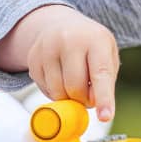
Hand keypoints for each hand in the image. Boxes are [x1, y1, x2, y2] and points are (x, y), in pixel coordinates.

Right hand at [18, 5, 119, 121]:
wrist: (60, 24)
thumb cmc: (90, 45)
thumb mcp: (107, 55)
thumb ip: (105, 81)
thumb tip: (92, 105)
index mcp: (95, 39)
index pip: (100, 74)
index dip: (104, 97)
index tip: (105, 116)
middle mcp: (69, 40)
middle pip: (75, 87)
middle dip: (83, 99)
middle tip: (88, 94)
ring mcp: (47, 47)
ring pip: (58, 91)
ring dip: (68, 97)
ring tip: (74, 83)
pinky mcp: (33, 58)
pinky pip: (44, 89)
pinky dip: (55, 92)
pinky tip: (60, 77)